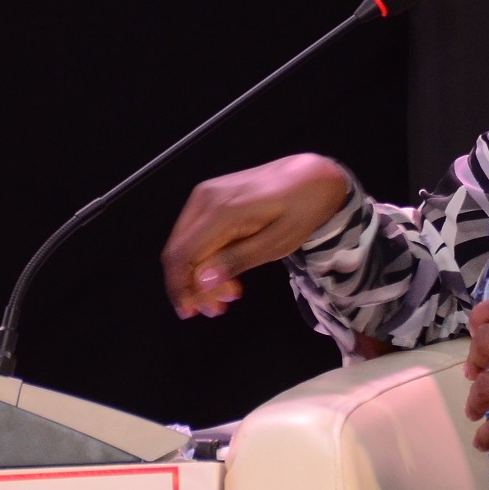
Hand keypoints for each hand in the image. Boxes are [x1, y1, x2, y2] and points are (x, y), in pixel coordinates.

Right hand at [161, 154, 350, 317]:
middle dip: (190, 286)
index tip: (191, 313)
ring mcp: (204, 194)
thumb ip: (237, 260)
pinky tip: (224, 271)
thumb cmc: (301, 210)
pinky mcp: (208, 195)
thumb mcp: (277, 243)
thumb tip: (201, 281)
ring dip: (197, 274)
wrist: (310, 176)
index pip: (182, 254)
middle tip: (217, 309)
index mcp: (221, 211)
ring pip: (183, 244)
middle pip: (177, 251)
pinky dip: (204, 256)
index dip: (180, 288)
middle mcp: (204, 198)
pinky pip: (194, 232)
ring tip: (228, 293)